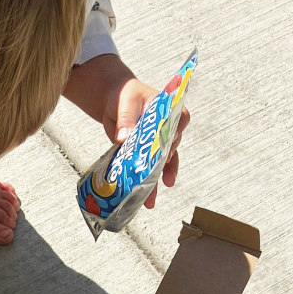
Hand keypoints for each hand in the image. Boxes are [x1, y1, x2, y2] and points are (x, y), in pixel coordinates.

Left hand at [102, 77, 190, 209]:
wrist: (112, 100)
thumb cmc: (123, 94)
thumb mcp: (125, 102)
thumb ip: (126, 119)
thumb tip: (124, 137)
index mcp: (168, 109)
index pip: (180, 121)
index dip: (174, 135)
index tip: (167, 148)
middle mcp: (167, 127)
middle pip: (170, 146)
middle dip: (164, 164)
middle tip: (155, 178)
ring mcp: (157, 142)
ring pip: (162, 162)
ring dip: (156, 181)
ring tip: (150, 199)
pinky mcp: (145, 153)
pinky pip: (149, 168)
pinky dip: (147, 182)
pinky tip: (146, 198)